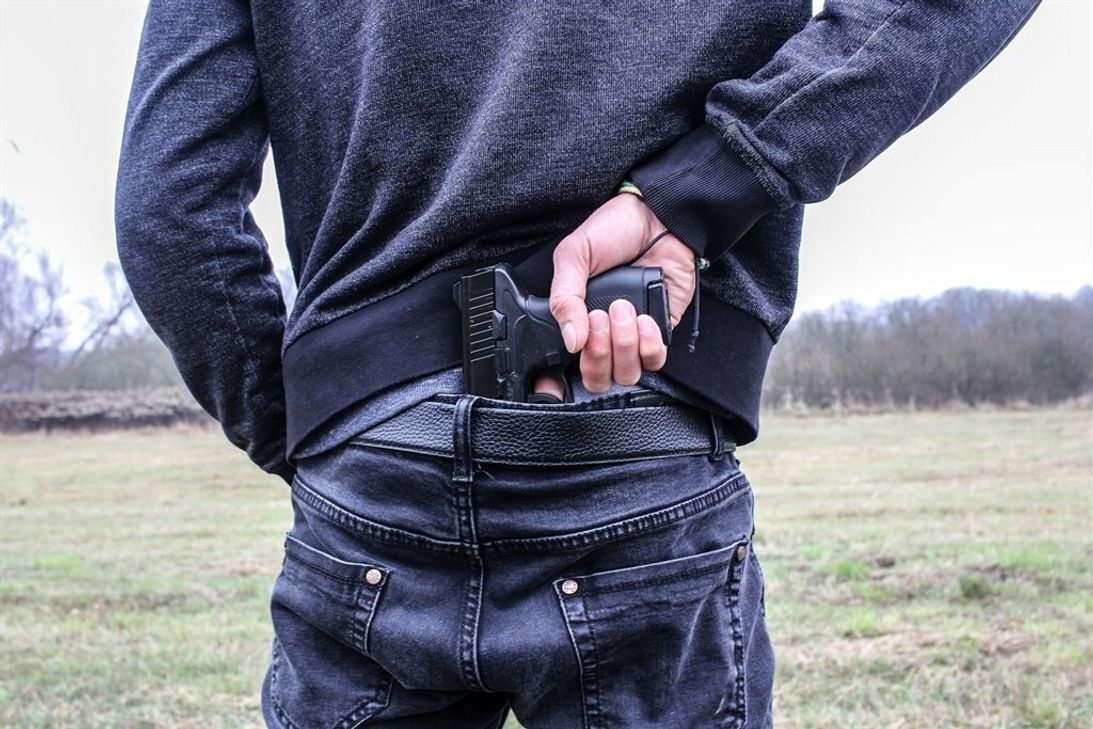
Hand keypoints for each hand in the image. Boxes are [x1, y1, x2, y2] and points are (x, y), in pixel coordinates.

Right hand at [531, 193, 695, 398]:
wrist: (658, 218)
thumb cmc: (614, 231)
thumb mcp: (574, 255)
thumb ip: (564, 297)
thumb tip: (570, 339)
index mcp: (578, 318)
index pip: (568, 365)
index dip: (562, 377)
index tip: (564, 364)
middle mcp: (604, 334)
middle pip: (598, 378)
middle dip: (598, 355)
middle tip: (599, 319)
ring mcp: (633, 336)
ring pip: (626, 373)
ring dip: (623, 345)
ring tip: (623, 309)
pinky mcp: (662, 331)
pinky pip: (654, 359)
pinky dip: (648, 344)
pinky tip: (644, 318)